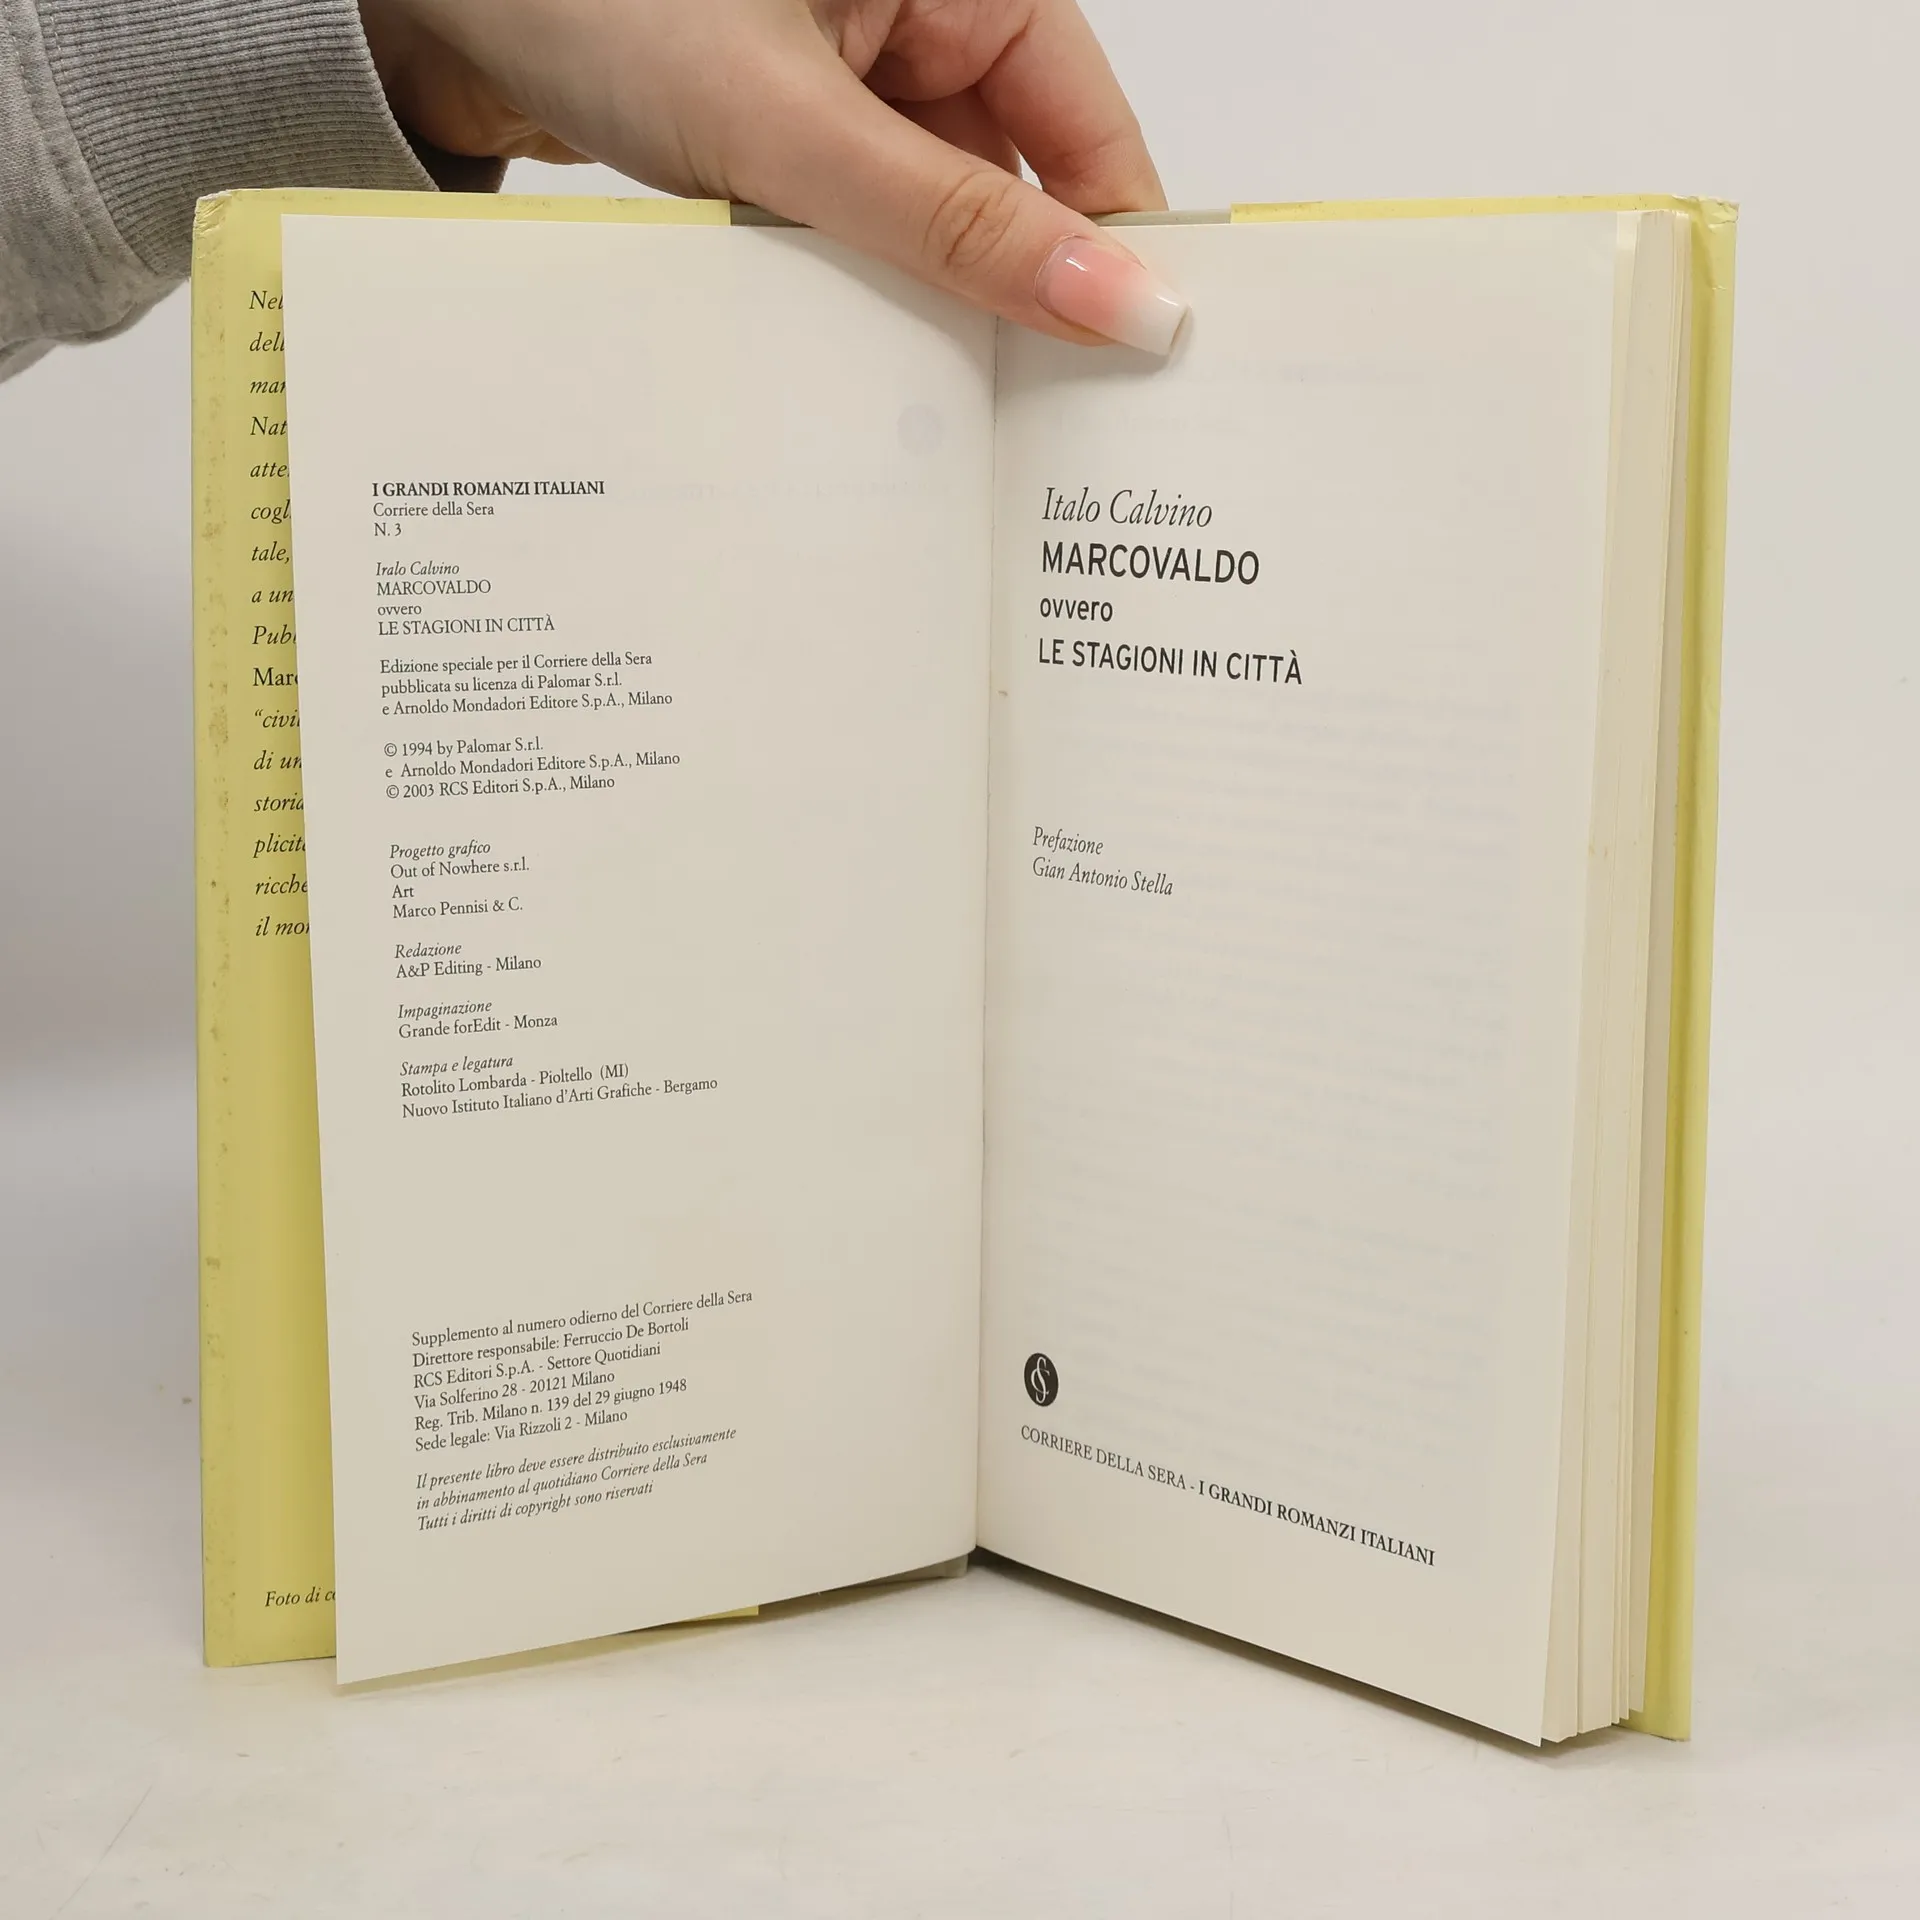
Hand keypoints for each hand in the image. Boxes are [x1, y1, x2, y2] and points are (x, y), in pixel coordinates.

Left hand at [359, 0, 1186, 351]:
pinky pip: (860, 222)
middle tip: (1026, 428)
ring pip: (935, 216)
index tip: (1127, 373)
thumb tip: (1115, 301)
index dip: (1115, 252)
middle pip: (1018, 184)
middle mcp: (921, 15)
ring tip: (925, 397)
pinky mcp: (792, 126)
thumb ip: (955, 225)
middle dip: (1010, 296)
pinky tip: (845, 347)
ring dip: (921, 298)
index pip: (1091, 132)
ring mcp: (853, 75)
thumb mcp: (795, 127)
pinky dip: (854, 283)